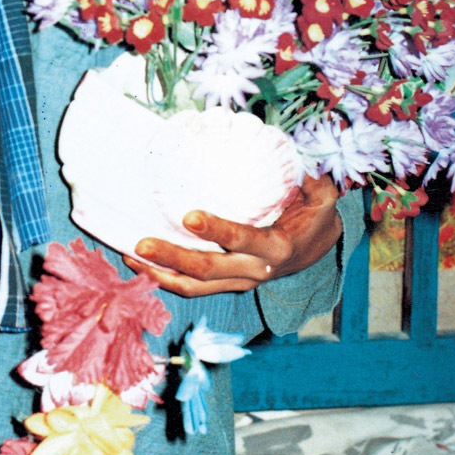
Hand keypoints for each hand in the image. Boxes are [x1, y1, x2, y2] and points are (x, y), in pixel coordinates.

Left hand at [124, 174, 342, 297]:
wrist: (317, 249)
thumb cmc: (315, 217)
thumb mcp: (324, 198)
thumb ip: (314, 182)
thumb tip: (302, 166)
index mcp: (275, 248)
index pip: (243, 240)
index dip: (217, 230)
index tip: (189, 215)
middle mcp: (254, 271)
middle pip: (208, 270)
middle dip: (173, 257)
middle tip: (141, 243)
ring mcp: (238, 282)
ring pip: (195, 286)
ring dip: (160, 274)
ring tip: (131, 256)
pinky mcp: (227, 283)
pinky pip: (193, 288)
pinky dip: (164, 279)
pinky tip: (139, 264)